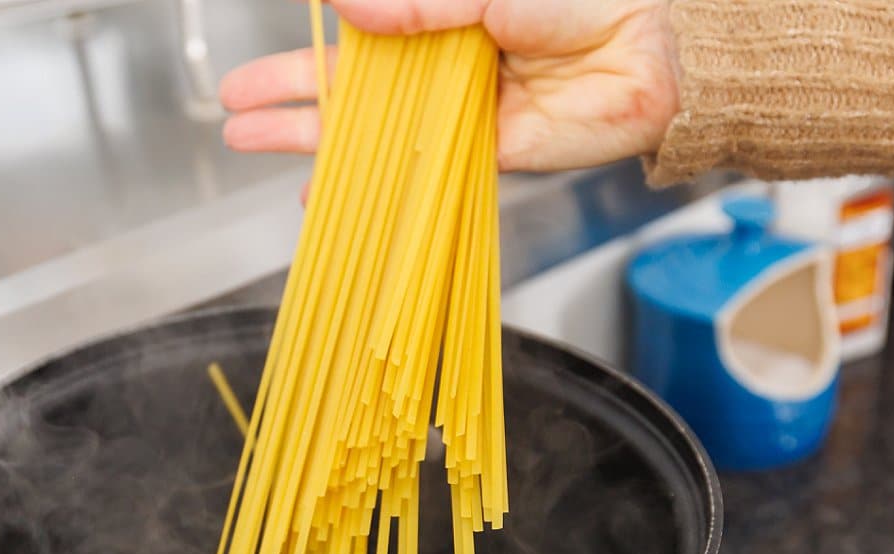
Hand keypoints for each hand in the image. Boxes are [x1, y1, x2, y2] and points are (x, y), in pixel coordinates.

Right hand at [219, 0, 679, 172]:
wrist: (659, 52)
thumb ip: (421, 2)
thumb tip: (348, 8)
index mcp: (446, 12)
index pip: (366, 30)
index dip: (318, 40)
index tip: (272, 47)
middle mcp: (445, 59)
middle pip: (351, 81)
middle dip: (290, 90)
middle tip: (234, 103)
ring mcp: (457, 108)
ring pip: (369, 126)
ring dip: (308, 136)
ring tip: (247, 138)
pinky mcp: (479, 151)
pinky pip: (409, 169)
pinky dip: (364, 183)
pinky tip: (317, 194)